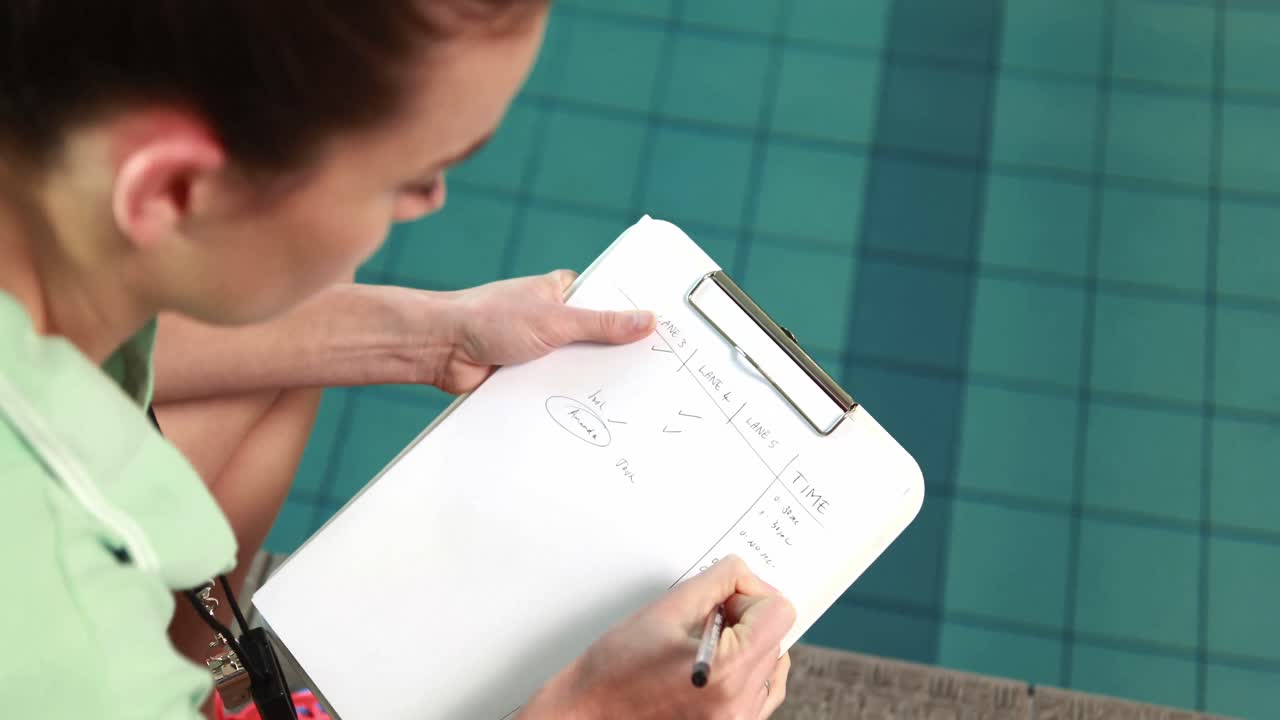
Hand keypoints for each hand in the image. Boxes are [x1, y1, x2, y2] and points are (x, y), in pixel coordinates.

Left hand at [432, 270, 655, 393]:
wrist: (440, 349)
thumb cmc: (487, 317)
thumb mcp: (555, 320)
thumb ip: (602, 324)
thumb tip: (647, 320)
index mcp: (561, 292)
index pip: (609, 302)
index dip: (635, 318)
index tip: (666, 336)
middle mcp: (552, 319)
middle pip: (597, 340)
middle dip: (615, 357)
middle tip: (653, 375)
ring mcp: (540, 350)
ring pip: (577, 367)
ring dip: (588, 381)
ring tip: (628, 401)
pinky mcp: (527, 377)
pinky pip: (556, 388)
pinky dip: (565, 398)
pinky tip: (587, 413)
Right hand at [521, 556, 795, 719]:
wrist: (588, 714)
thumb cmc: (613, 673)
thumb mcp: (665, 610)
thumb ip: (714, 582)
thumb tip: (741, 573)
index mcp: (727, 670)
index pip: (778, 611)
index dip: (749, 594)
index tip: (721, 599)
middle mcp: (740, 703)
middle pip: (776, 635)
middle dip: (744, 617)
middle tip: (704, 619)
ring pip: (773, 662)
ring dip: (748, 645)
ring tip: (705, 645)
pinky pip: (764, 693)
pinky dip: (749, 672)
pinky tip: (717, 664)